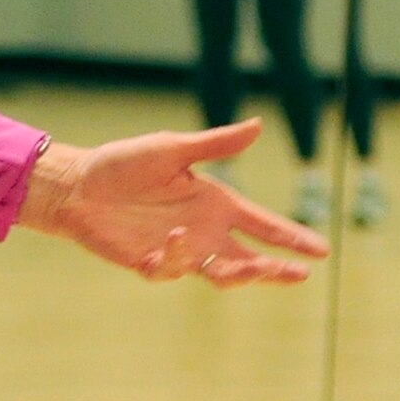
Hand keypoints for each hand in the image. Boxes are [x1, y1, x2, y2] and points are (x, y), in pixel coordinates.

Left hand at [19, 118, 328, 287]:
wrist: (78, 185)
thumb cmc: (123, 162)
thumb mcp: (172, 149)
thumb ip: (216, 144)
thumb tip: (258, 125)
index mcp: (215, 202)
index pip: (263, 224)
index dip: (291, 238)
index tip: (321, 251)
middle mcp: (203, 230)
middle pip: (250, 259)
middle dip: (275, 269)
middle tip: (298, 275)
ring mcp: (179, 250)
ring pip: (220, 273)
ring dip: (236, 273)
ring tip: (251, 267)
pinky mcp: (151, 263)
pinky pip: (172, 270)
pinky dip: (175, 258)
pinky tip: (170, 241)